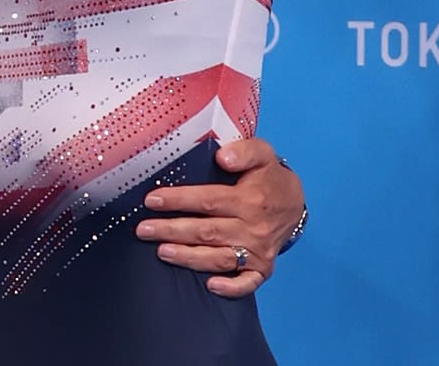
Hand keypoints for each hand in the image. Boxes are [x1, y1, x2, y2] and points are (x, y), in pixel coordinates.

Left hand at [135, 137, 304, 299]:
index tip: (151, 200)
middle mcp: (254, 228)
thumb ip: (242, 150)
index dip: (178, 200)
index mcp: (249, 200)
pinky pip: (248, 283)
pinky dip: (231, 288)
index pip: (208, 201)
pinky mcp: (264, 267)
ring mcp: (259, 250)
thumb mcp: (261, 152)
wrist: (294, 201)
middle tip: (143, 230)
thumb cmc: (268, 175)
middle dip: (172, 231)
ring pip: (219, 258)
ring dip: (189, 257)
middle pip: (207, 232)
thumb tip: (222, 156)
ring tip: (162, 253)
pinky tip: (211, 286)